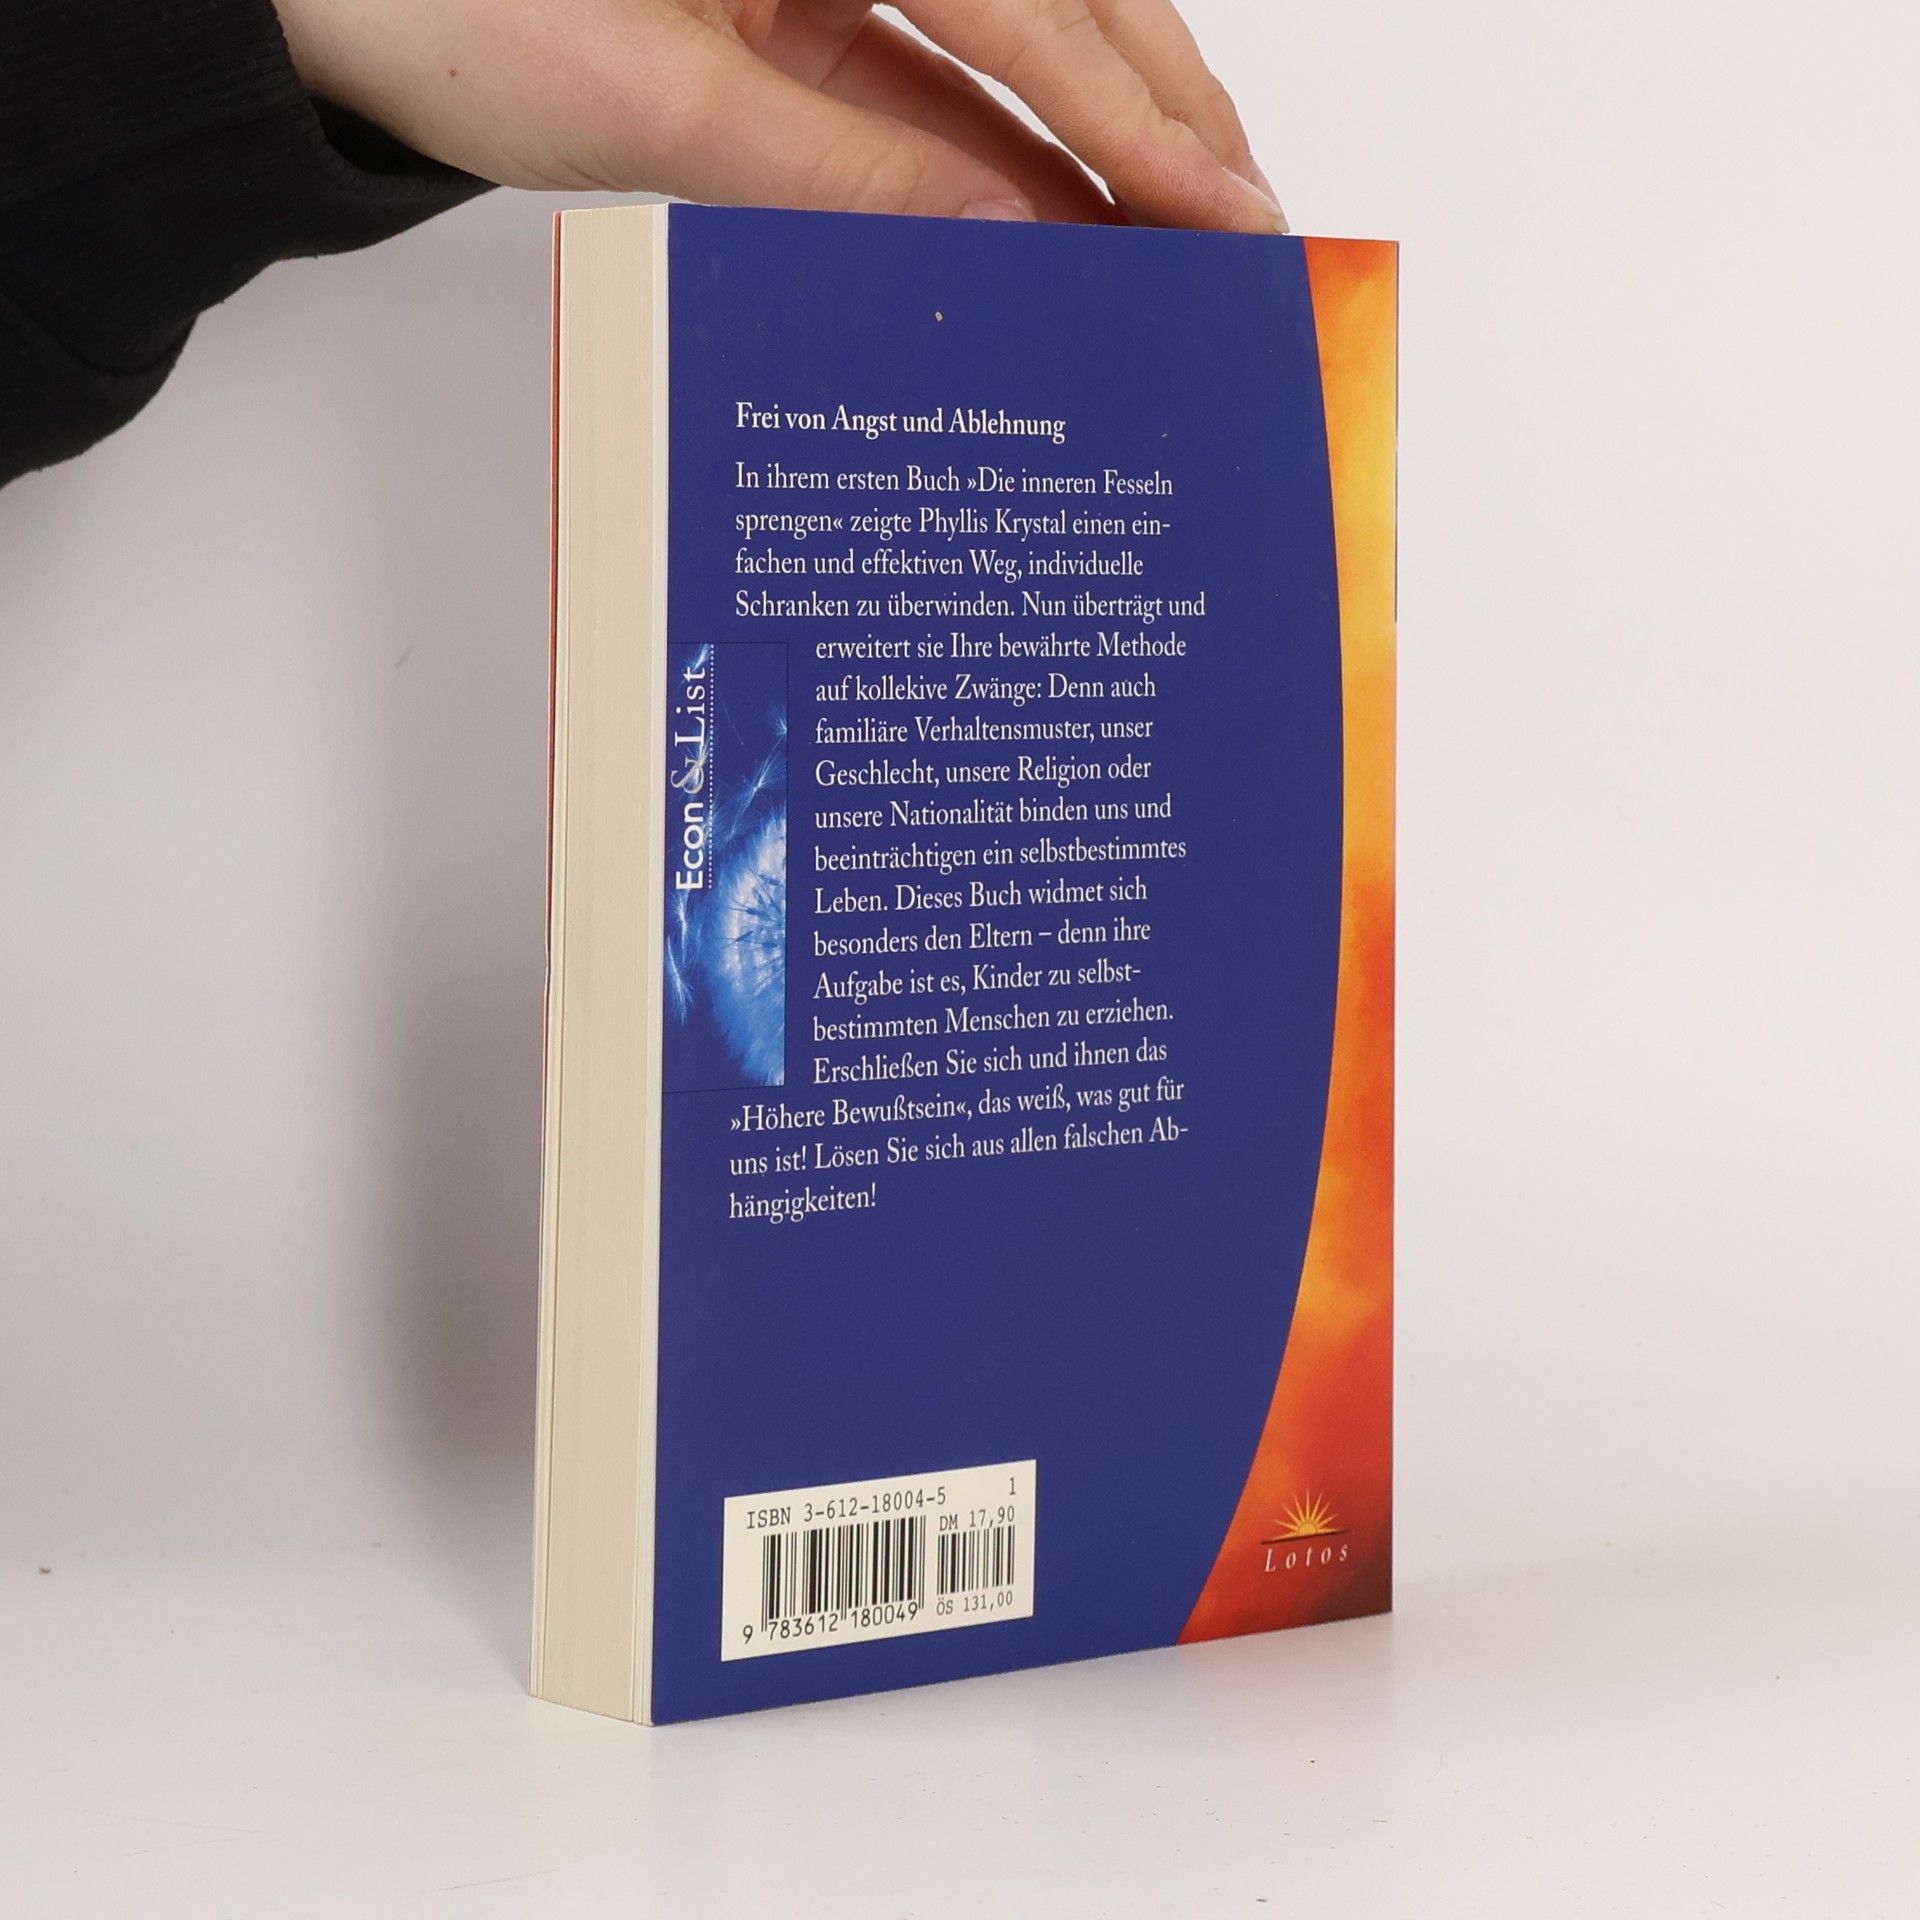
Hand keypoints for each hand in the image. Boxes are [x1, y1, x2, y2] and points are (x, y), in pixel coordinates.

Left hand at [273, 0, 1284, 231]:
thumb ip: (851, 175)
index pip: (1025, 2)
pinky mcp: (796, 14)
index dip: (1135, 113)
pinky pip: (930, 82)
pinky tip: (1065, 223)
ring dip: (1099, 132)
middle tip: (1246, 216)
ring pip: (1008, 37)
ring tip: (1189, 227)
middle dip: (1158, 105)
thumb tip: (1013, 238)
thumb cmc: (442, 2)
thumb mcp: (660, 103)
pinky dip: (1002, 153)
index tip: (1222, 206)